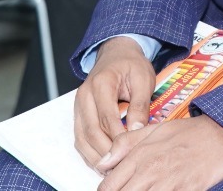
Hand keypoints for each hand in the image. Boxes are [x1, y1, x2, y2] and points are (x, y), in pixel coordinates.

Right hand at [75, 36, 155, 165]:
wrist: (117, 53)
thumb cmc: (132, 65)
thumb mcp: (143, 79)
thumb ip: (140, 105)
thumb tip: (136, 130)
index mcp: (101, 84)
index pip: (107, 118)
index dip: (118, 139)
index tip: (131, 152)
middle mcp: (84, 96)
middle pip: (91, 132)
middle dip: (107, 152)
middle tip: (123, 166)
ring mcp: (78, 106)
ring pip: (82, 138)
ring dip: (96, 157)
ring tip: (114, 168)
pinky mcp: (78, 114)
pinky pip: (80, 138)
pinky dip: (90, 153)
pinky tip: (104, 161)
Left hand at [96, 115, 222, 190]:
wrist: (222, 137)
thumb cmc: (189, 133)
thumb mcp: (153, 130)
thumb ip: (124, 144)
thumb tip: (102, 163)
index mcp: (140, 156)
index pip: (108, 186)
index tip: (112, 189)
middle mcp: (150, 173)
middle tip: (128, 190)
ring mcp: (167, 186)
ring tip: (146, 189)